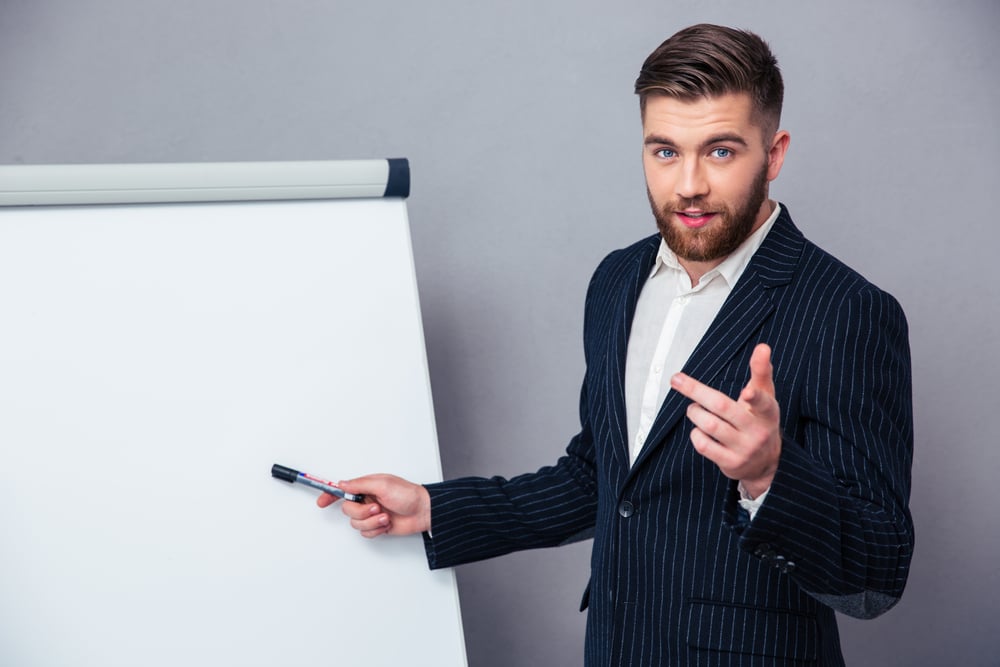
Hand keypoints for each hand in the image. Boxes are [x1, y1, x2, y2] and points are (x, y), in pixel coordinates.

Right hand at [317, 473, 430, 537]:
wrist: (423, 511)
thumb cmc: (408, 494)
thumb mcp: (383, 484)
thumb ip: (360, 484)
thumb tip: (342, 483)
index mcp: (367, 487)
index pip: (343, 490)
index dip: (330, 495)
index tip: (321, 501)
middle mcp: (367, 500)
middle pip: (348, 510)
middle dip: (361, 512)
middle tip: (376, 508)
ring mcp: (372, 514)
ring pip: (356, 524)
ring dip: (371, 522)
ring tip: (385, 516)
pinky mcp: (377, 526)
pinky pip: (365, 533)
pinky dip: (375, 530)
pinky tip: (386, 524)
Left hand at [669, 343, 781, 497]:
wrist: (767, 463)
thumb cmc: (760, 420)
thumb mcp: (766, 397)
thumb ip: (761, 372)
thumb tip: (762, 346)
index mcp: (767, 411)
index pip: (763, 402)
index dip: (755, 397)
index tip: (747, 392)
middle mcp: (758, 431)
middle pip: (722, 407)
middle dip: (696, 391)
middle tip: (677, 380)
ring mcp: (744, 449)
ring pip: (710, 425)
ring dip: (695, 412)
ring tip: (693, 409)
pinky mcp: (731, 463)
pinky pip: (704, 445)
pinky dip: (695, 434)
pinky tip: (699, 429)